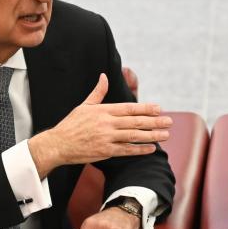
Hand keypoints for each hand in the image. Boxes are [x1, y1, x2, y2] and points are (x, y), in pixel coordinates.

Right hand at [28, 74, 171, 177]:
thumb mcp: (84, 106)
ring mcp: (107, 138)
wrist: (58, 144)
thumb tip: (104, 77)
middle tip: (169, 121)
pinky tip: (152, 148)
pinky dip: (140, 149)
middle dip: (154, 121)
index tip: (159, 108)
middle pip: (135, 121)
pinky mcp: (105, 151)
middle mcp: (106, 123)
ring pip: (134, 135)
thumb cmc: (71, 124)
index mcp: (103, 111)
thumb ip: (98, 92)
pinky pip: (126, 150)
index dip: (145, 108)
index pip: (129, 108)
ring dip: (152, 135)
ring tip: (165, 134)